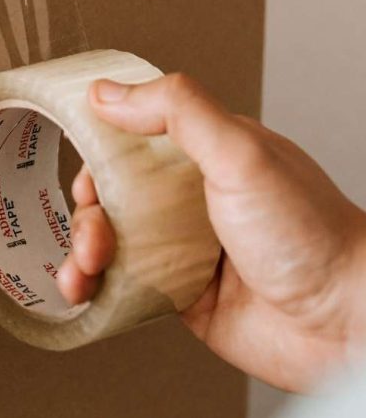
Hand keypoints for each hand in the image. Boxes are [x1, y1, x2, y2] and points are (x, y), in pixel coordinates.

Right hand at [58, 74, 365, 391]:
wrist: (346, 325)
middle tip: (94, 230)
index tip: (78, 161)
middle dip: (87, 211)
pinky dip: (90, 286)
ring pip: (108, 238)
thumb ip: (177, 111)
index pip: (132, 134)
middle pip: (110, 191)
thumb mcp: (241, 153)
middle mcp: (189, 196)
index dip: (97, 147)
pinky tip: (83, 290)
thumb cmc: (312, 236)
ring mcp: (181, 245)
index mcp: (205, 152)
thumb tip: (108, 91)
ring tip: (86, 271)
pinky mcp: (176, 292)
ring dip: (82, 251)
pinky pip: (118, 283)